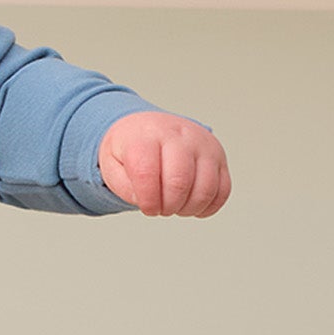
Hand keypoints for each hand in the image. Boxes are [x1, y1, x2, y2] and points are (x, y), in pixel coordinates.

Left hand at [98, 111, 231, 217]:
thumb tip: (145, 201)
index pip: (147, 173)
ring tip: (174, 207)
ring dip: (189, 208)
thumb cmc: (131, 147)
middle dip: (169, 206)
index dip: (148, 200)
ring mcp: (203, 145)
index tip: (147, 207)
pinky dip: (208, 206)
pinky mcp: (219, 156)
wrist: (150, 126)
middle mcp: (178, 135)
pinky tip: (191, 206)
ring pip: (205, 188)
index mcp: (146, 135)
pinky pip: (222, 189)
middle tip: (160, 209)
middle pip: (179, 182)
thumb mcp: (110, 162)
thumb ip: (122, 185)